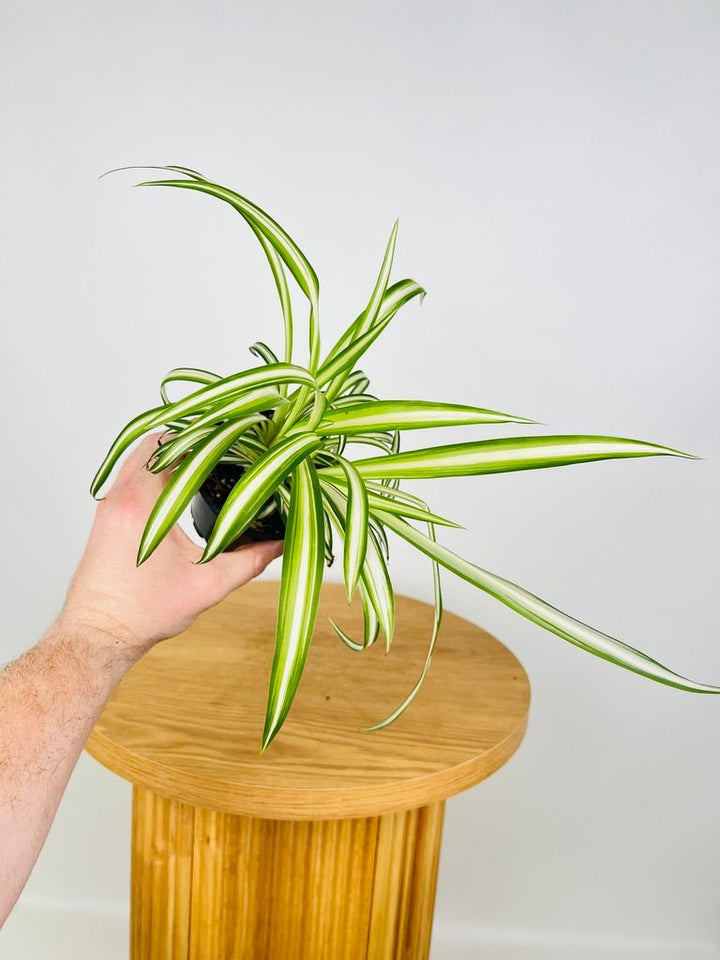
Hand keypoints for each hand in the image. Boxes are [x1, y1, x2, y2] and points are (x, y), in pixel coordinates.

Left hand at [58, 434, 283, 652]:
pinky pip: (132, 478)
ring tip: (205, 463)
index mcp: (143, 503)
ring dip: (170, 456)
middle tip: (222, 447)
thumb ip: (249, 561)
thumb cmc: (143, 613)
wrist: (99, 635)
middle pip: (154, 444)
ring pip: (140, 459)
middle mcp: (121, 497)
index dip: (204, 436)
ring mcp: (110, 506)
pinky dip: (156, 473)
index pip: (172, 444)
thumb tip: (281, 545)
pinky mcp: (107, 518)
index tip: (231, 438)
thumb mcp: (208, 585)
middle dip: (190, 441)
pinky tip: (180, 488)